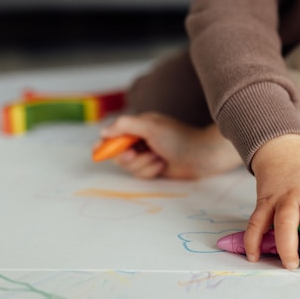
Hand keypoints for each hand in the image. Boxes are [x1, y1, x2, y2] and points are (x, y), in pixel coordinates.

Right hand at [99, 112, 240, 178]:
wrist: (201, 155)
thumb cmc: (178, 138)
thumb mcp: (151, 127)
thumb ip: (126, 125)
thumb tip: (104, 131)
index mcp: (140, 126)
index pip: (115, 134)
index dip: (105, 143)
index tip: (97, 151)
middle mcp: (142, 139)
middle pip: (118, 154)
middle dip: (127, 157)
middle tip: (135, 154)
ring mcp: (148, 154)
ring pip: (129, 166)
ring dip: (142, 164)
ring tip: (158, 158)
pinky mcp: (154, 167)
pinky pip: (141, 174)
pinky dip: (150, 171)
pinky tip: (162, 165)